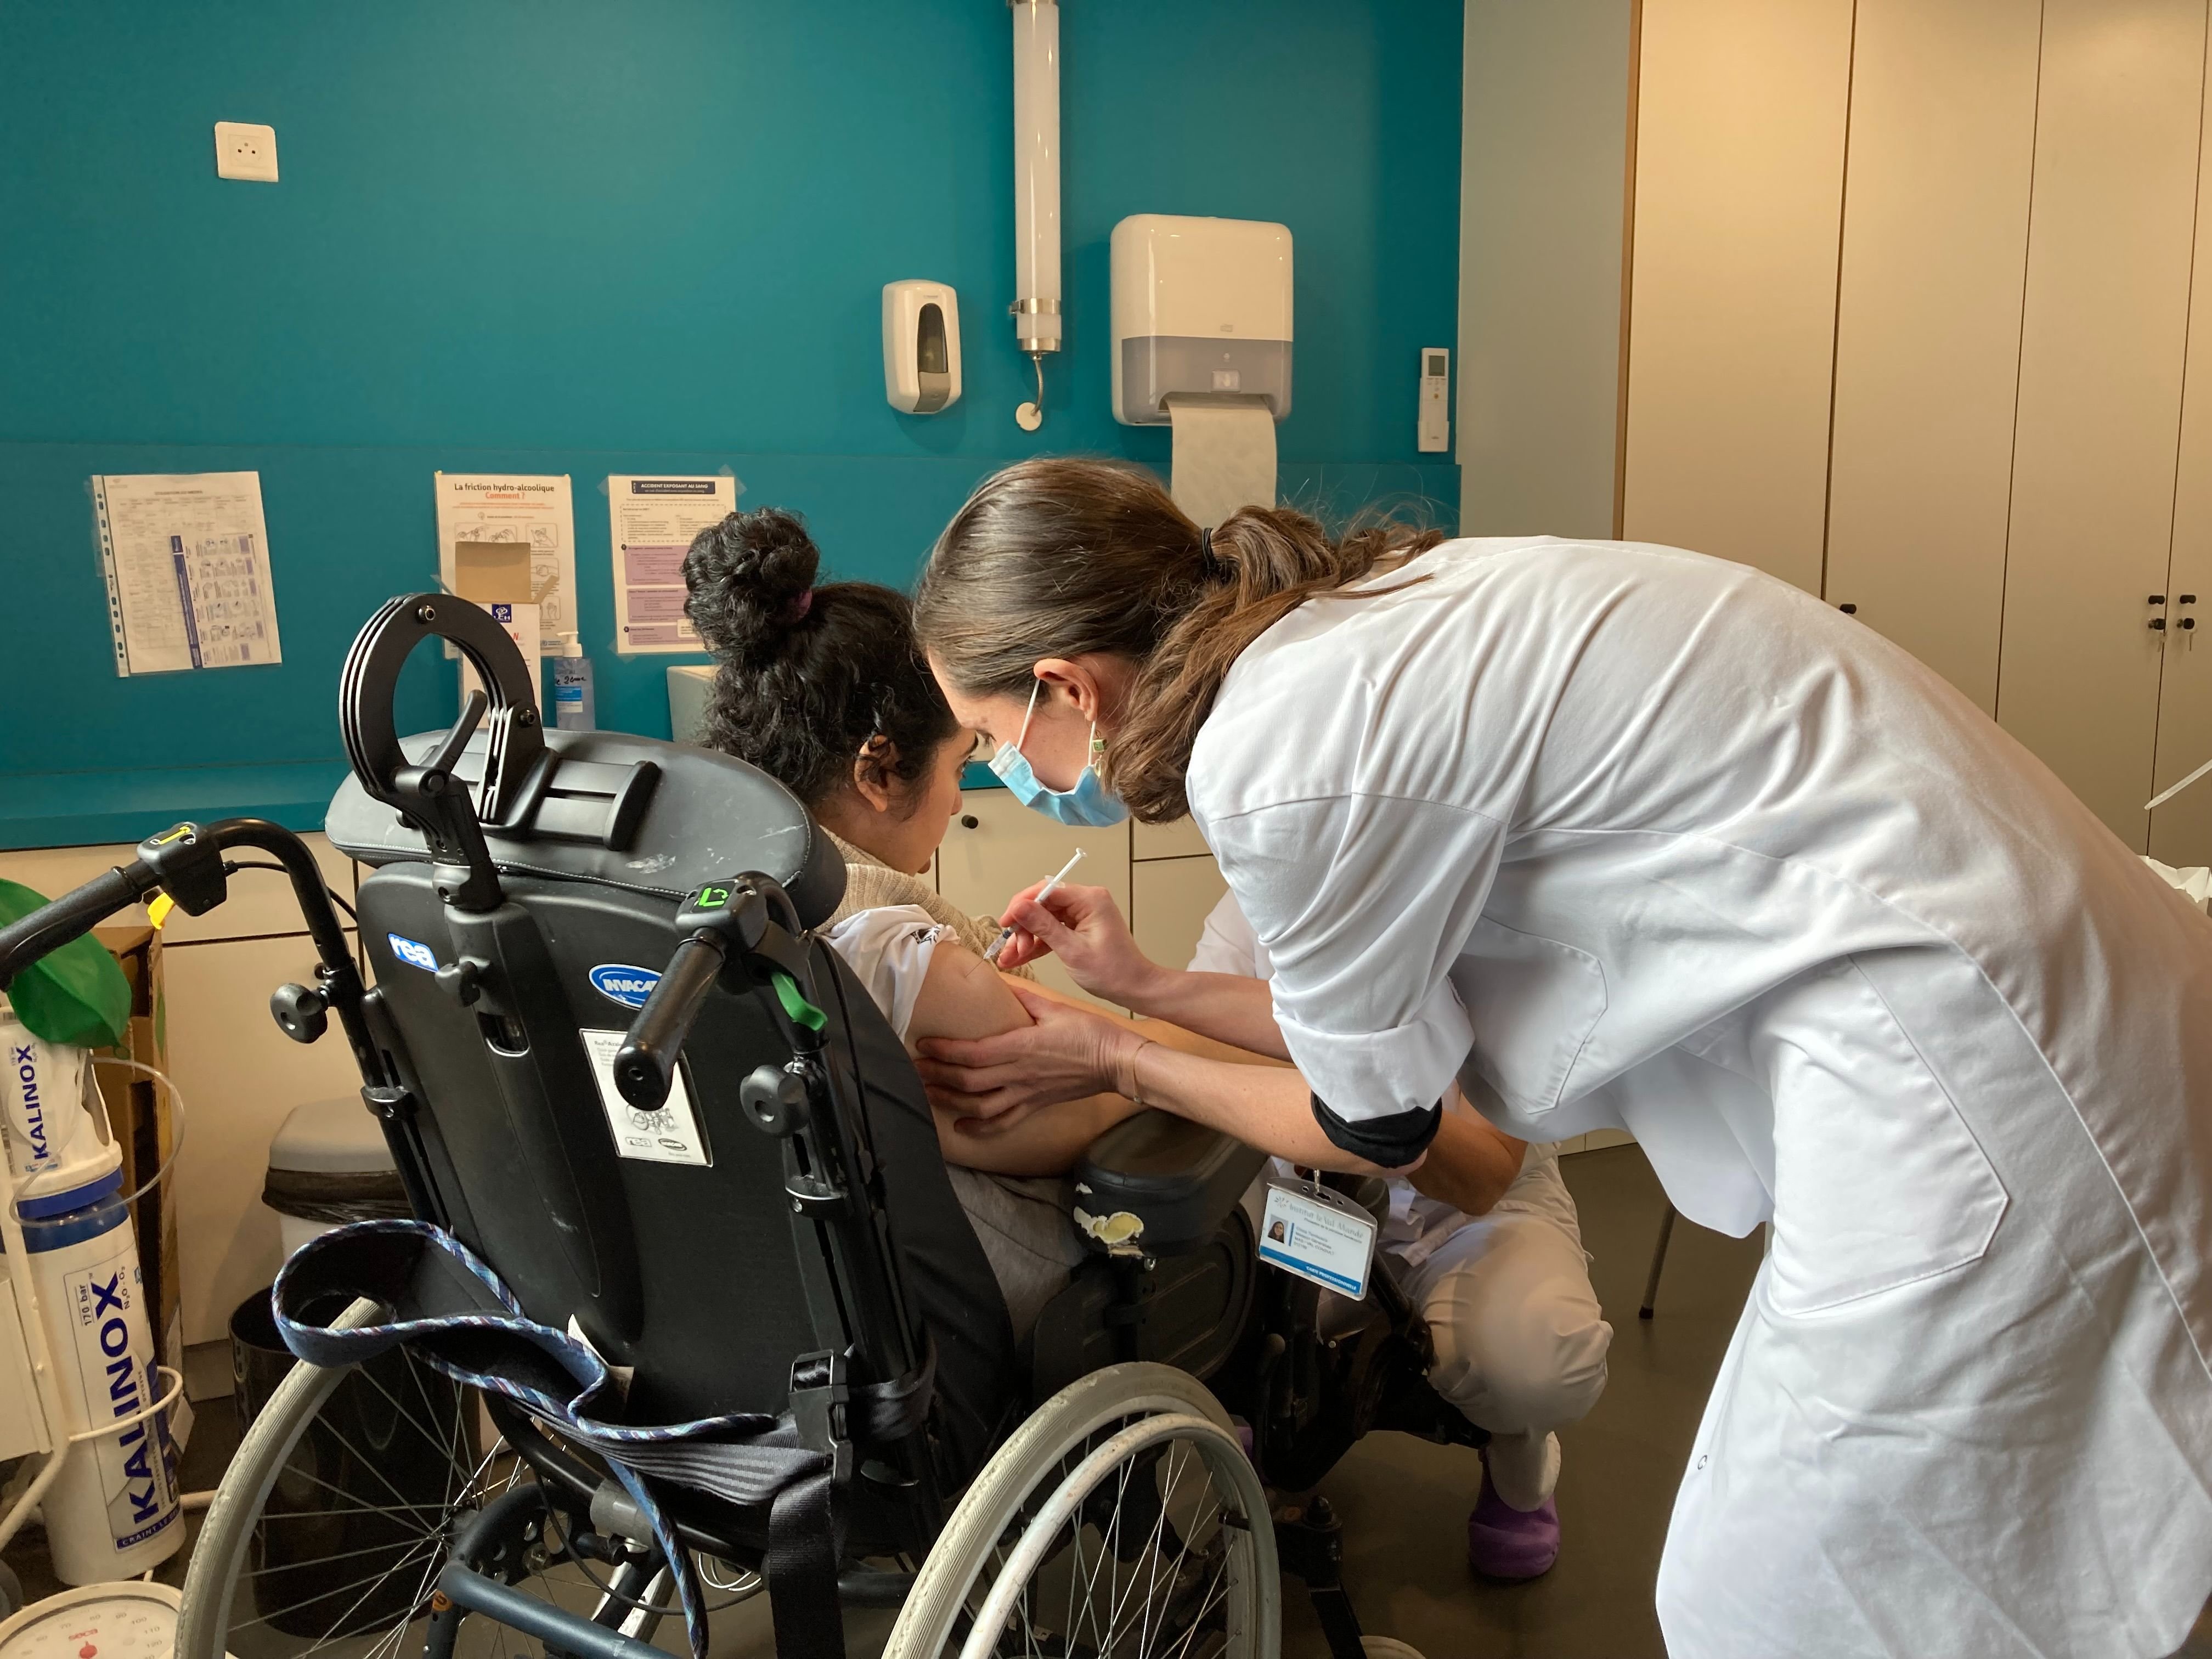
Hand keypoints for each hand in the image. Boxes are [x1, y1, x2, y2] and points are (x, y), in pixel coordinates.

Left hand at [916, 979, 1143, 1133]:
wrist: (1116, 1062)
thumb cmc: (1089, 1032)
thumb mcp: (1054, 1008)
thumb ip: (1024, 998)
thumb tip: (1000, 984)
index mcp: (1021, 1046)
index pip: (973, 1053)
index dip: (944, 1050)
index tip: (924, 1043)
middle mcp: (1019, 1074)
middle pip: (968, 1082)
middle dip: (938, 1075)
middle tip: (915, 1068)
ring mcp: (1026, 1093)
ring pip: (980, 1106)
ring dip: (951, 1102)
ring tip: (929, 1093)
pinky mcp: (1035, 1105)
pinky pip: (1004, 1123)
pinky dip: (980, 1129)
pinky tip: (961, 1127)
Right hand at [993, 881, 1158, 1005]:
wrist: (1134, 988)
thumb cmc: (1112, 971)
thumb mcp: (1072, 950)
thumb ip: (1043, 927)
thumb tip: (1019, 907)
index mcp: (1090, 899)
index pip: (1046, 890)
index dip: (1022, 906)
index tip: (1005, 923)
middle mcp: (1086, 901)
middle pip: (1042, 905)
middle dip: (1023, 927)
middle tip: (1009, 948)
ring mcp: (1082, 915)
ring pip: (1044, 919)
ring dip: (1026, 938)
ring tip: (1009, 958)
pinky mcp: (1079, 928)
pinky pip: (1052, 930)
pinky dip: (1037, 944)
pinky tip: (1019, 957)